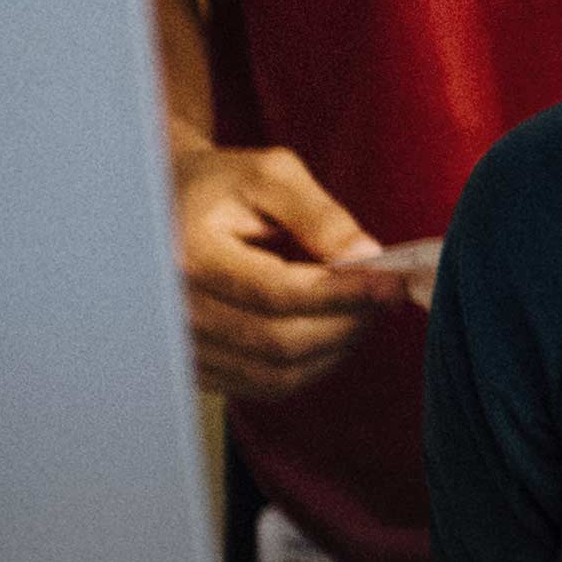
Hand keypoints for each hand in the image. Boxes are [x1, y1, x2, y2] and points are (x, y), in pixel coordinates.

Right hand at [171, 144, 413, 402]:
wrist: (170, 209)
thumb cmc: (224, 187)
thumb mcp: (270, 175)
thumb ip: (320, 215)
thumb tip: (367, 259)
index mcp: (188, 255)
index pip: (276, 293)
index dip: (342, 294)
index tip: (391, 283)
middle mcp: (176, 311)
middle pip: (278, 342)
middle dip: (346, 323)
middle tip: (385, 296)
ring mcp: (182, 346)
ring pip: (276, 374)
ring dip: (334, 349)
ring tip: (361, 311)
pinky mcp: (196, 367)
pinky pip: (264, 386)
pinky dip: (310, 366)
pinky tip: (330, 331)